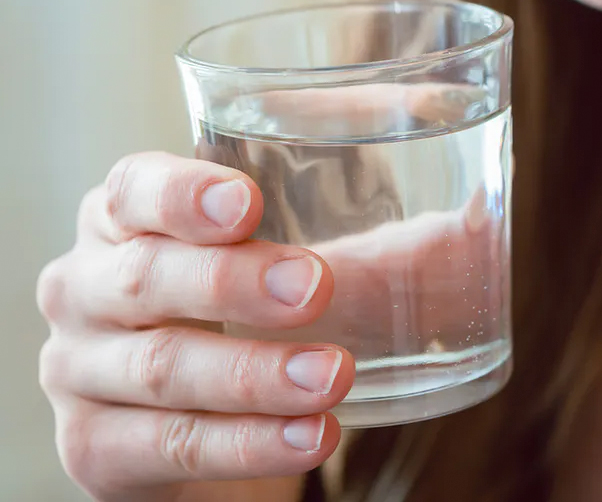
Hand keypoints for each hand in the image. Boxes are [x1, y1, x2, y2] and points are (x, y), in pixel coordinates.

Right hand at [37, 152, 349, 500]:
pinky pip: (171, 446)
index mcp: (127, 217)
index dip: (183, 194)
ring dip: (254, 374)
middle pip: (145, 277)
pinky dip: (247, 443)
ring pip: (163, 369)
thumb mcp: (303, 258)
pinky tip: (311, 435)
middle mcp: (85, 285)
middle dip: (234, 282)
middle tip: (317, 286)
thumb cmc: (257, 317)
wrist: (206, 422)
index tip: (249, 201)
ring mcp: (80, 370)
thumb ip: (383, 226)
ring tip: (335, 374)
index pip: (135, 189)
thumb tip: (487, 205)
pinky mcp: (97, 448)